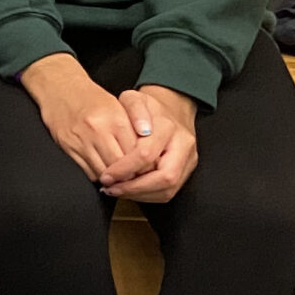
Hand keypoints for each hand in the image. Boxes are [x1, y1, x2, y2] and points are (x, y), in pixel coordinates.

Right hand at [21, 53, 159, 185]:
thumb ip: (134, 131)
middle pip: (121, 166)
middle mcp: (98, 131)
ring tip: (120, 175)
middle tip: (135, 175)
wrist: (59, 88)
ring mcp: (81, 141)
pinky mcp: (68, 148)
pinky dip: (98, 174)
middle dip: (130, 175)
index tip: (147, 168)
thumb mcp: (119, 108)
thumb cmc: (91, 98)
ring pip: (104, 172)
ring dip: (114, 178)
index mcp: (116, 120)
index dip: (144, 165)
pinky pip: (88, 172)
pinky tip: (103, 170)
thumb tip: (147, 156)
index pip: (137, 154)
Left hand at [102, 85, 200, 201]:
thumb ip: (133, 108)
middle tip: (111, 189)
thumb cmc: (147, 107)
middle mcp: (183, 146)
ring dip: (140, 195)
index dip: (124, 168)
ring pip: (169, 189)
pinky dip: (147, 196)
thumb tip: (142, 130)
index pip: (147, 154)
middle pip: (165, 177)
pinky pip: (169, 191)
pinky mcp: (186, 171)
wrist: (171, 109)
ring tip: (117, 192)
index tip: (106, 176)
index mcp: (169, 127)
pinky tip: (129, 191)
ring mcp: (188, 160)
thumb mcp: (134, 98)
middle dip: (135, 188)